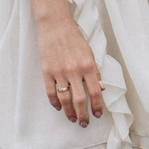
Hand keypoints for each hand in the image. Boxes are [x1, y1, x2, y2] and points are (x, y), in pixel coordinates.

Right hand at [36, 10, 104, 126]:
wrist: (55, 25)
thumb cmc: (74, 37)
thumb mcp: (90, 52)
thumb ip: (95, 72)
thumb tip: (102, 88)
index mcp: (88, 66)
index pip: (96, 91)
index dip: (98, 105)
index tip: (98, 114)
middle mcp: (74, 71)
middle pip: (80, 99)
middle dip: (83, 114)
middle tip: (85, 123)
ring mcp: (59, 72)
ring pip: (65, 99)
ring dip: (70, 112)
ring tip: (72, 119)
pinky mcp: (47, 72)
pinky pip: (51, 92)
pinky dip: (55, 102)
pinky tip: (59, 108)